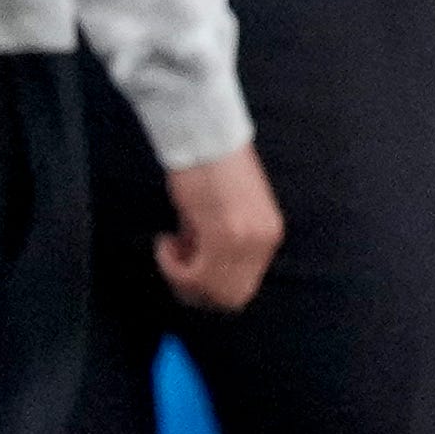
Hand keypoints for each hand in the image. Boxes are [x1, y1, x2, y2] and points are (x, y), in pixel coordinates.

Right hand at [157, 146, 281, 311]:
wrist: (204, 134)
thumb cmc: (209, 167)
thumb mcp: (222, 213)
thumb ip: (215, 243)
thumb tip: (196, 266)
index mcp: (268, 235)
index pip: (242, 288)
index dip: (209, 286)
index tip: (188, 263)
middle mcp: (263, 242)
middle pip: (230, 299)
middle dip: (195, 290)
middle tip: (174, 262)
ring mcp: (247, 240)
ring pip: (212, 292)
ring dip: (182, 278)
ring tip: (171, 245)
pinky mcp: (224, 234)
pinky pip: (195, 275)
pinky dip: (173, 266)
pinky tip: (166, 241)